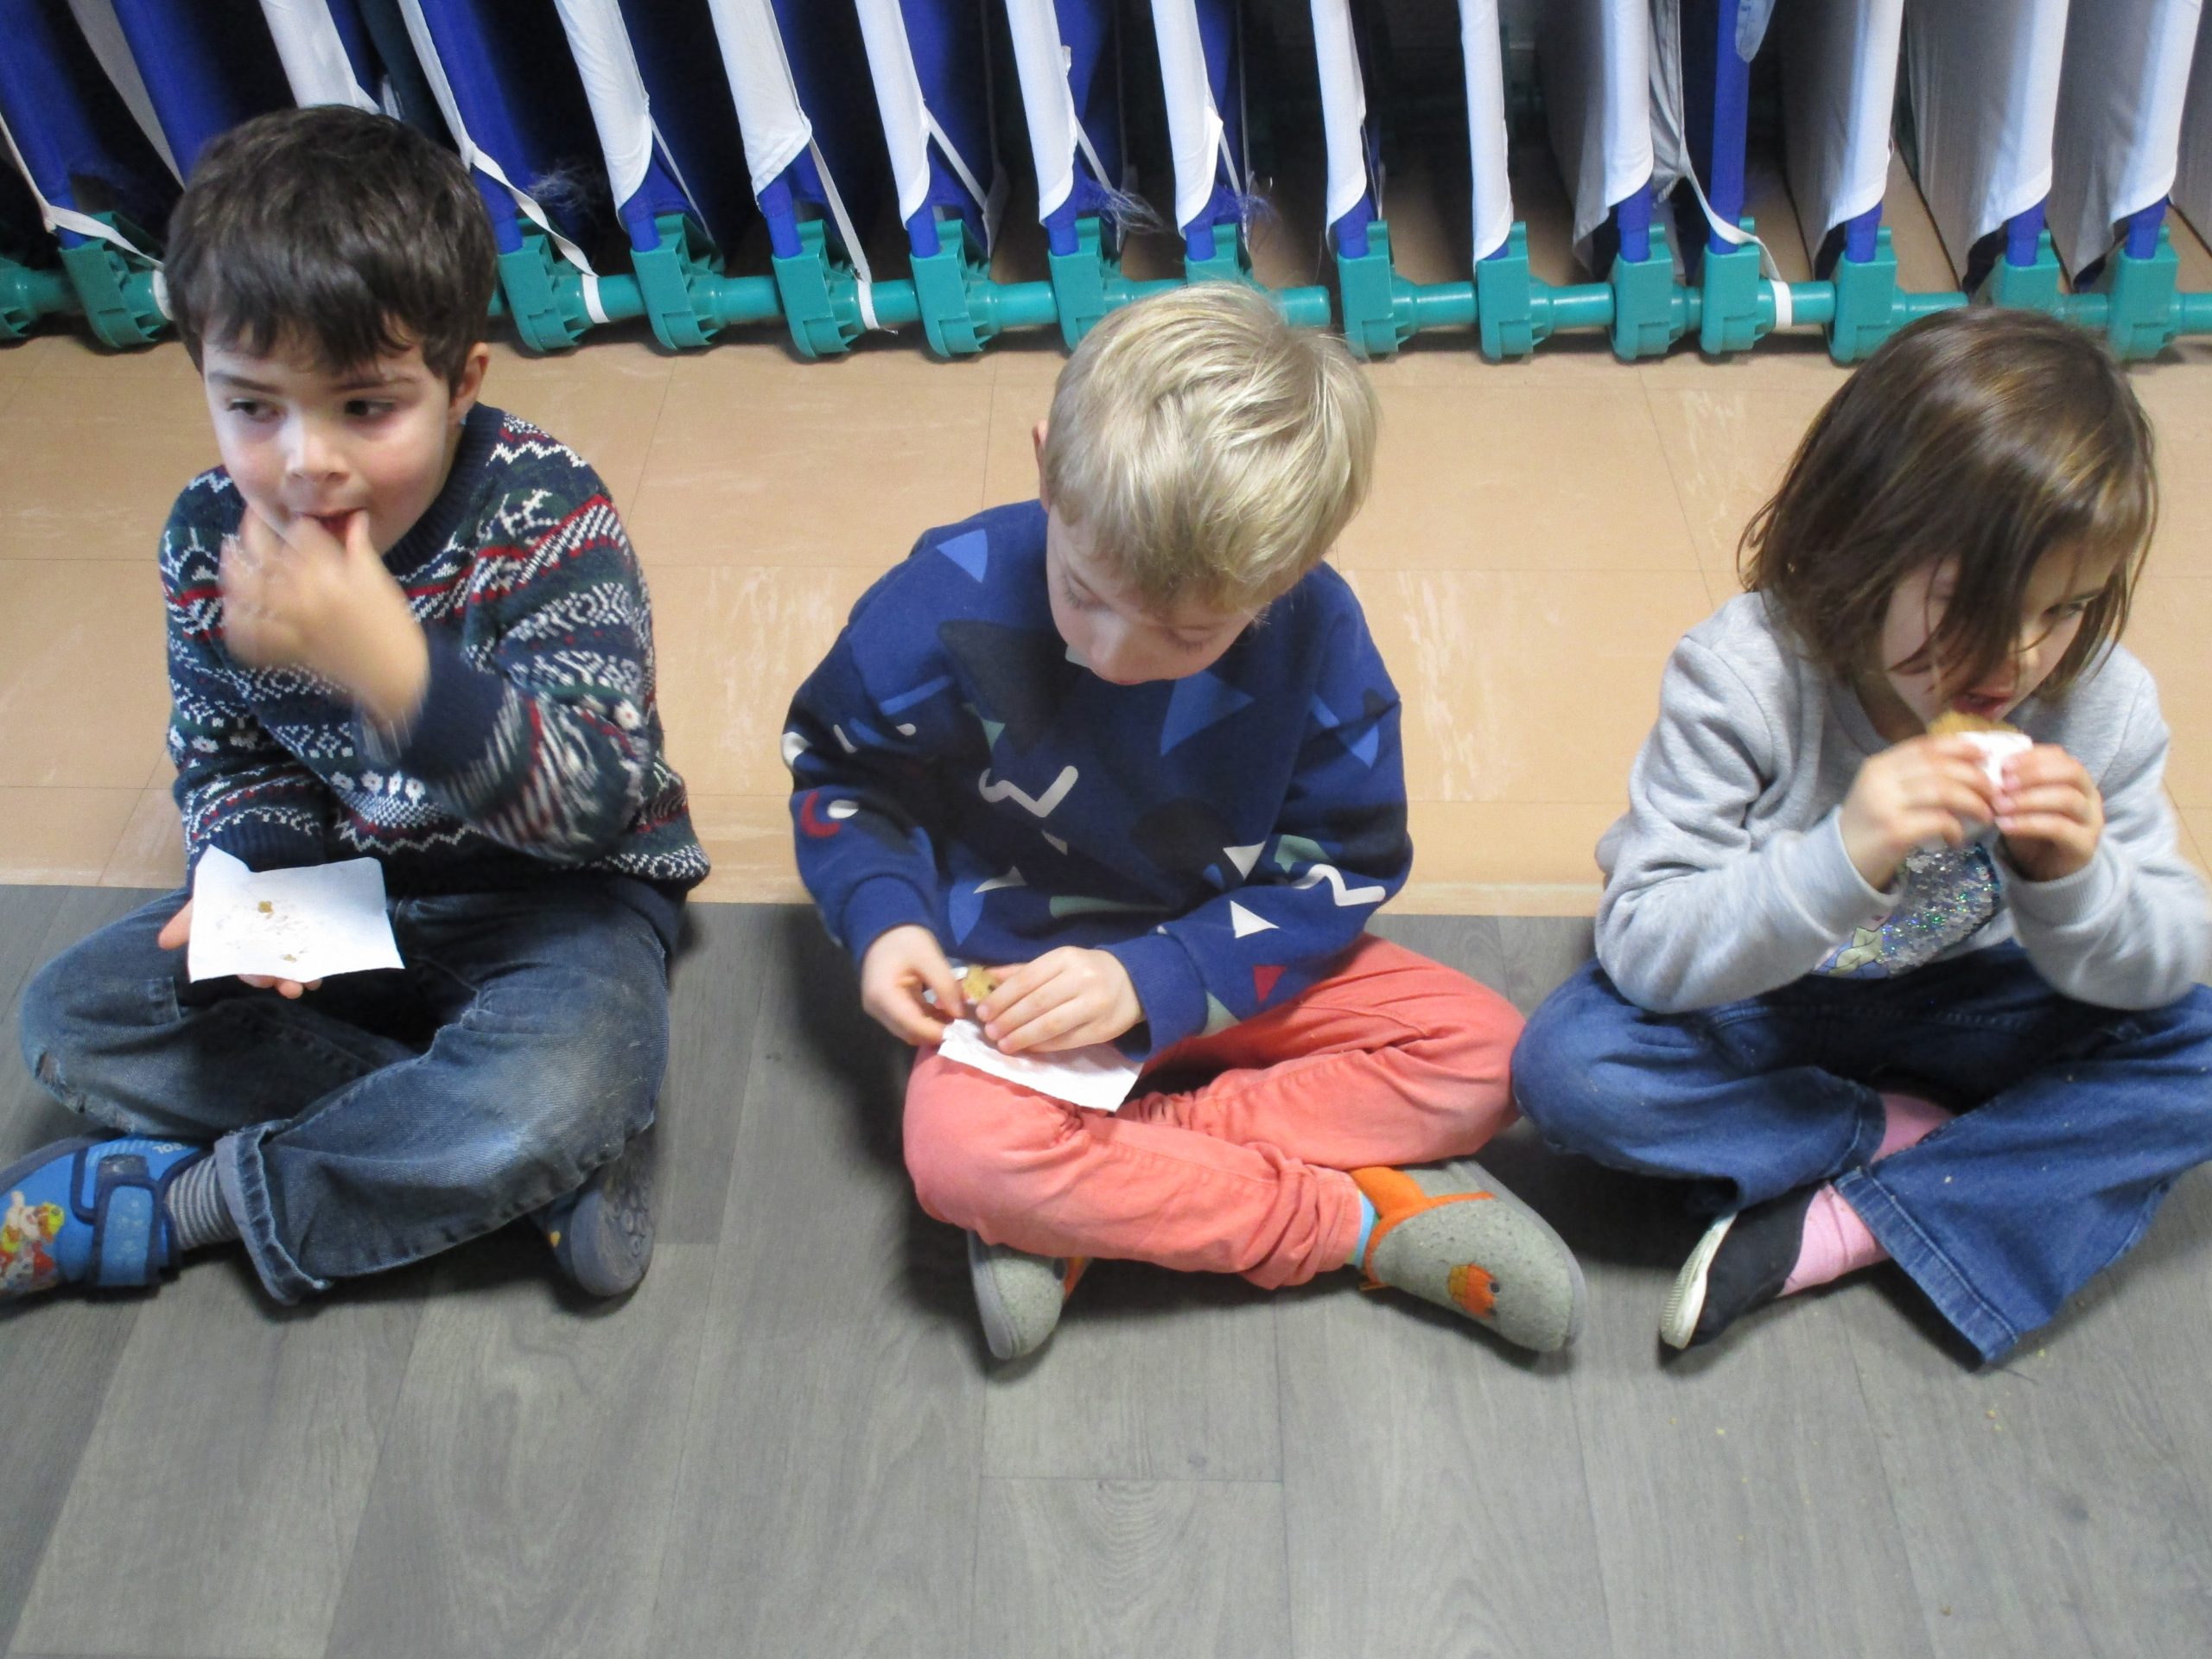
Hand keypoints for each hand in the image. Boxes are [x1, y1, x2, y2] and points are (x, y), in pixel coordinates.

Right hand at [155, 897, 320, 998]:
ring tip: (311, 982)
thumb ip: (187, 922)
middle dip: (281, 981)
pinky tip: (325, 964)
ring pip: (295, 963)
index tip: (265, 980)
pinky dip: (319, 957)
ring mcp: (289, 935)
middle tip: (291, 988)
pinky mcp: (310, 923)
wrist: (262, 849)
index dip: (256, 977)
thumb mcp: (206, 900)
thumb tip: (163, 943)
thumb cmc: (231, 884)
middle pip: (274, 970)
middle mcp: (265, 945)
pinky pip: (314, 946)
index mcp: (241, 945)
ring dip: (302, 976)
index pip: (247, 968)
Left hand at [220, 507, 428, 728]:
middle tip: (250, 518)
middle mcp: (306, 596)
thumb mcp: (380, 581)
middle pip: (265, 555)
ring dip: (233, 570)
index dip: (298, 523)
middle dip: (253, 530)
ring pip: (249, 591)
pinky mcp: (289, 649)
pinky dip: (238, 624)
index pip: (303, 535)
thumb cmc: (395, 627)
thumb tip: (356, 517)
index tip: (297, 519)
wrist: (398, 676)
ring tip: (229, 554)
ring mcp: (292, 624)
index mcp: (332, 576)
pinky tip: (231, 609)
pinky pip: (252, 637)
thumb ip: (361, 546)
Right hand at [860, 924, 962, 1045]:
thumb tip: (960, 1014)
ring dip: (932, 1028)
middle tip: (965, 1026)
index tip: (965, 1030)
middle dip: (937, 1033)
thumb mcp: (929, 956)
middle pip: (910, 1034)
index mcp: (883, 996)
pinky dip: (926, 1021)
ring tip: (957, 1019)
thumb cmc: (904, 939)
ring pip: (909, 1031)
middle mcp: (877, 1009)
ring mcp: (879, 1011)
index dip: (938, 1032)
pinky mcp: (885, 1008)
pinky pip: (907, 1022)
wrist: (883, 928)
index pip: (913, 1026)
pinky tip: (945, 1013)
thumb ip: (945, 985)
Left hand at [979, 947, 1140, 1053]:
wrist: (1135, 983)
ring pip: (1051, 1024)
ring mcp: (1094, 1005)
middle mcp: (1081, 979)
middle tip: (989, 1031)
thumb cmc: (1087, 971)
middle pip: (1036, 1003)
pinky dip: (1043, 1046)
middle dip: (1008, 1019)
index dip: (1001, 998)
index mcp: (1066, 958)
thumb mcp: (1058, 963)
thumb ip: (1023, 970)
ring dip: (1022, 1036)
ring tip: (1003, 1044)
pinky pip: (1066, 1041)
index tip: (982, 1011)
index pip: (1027, 979)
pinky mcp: (1102, 1029)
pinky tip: (1027, 1048)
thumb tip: (987, 978)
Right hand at [1839, 736, 1999, 889]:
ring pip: (1944, 791)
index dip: (1961, 747)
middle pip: (1941, 767)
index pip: (1926, 746)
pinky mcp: (1894, 831)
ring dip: (1973, 803)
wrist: (1840, 862)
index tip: (1986, 755)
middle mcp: (1880, 779)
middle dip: (1976, 778)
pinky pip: (1938, 821)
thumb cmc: (1870, 825)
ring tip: (1985, 815)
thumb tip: (1966, 766)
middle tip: (1994, 793)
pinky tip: (1958, 838)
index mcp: (1879, 765)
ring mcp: (1885, 804)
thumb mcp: (1884, 792)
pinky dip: (1956, 828)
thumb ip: (1913, 777)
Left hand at [1995, 744, 2102, 882]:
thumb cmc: (2034, 831)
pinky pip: (2060, 828)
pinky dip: (2029, 823)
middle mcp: (2090, 796)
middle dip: (2034, 774)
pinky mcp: (2085, 845)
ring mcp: (2091, 820)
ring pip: (2068, 799)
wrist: (2049, 871)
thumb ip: (2014, 786)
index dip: (2033, 757)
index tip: (2003, 764)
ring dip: (2029, 799)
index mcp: (2076, 780)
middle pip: (2072, 773)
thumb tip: (1991, 767)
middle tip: (2003, 784)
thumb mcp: (2022, 804)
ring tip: (2000, 805)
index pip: (2062, 757)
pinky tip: (2005, 825)